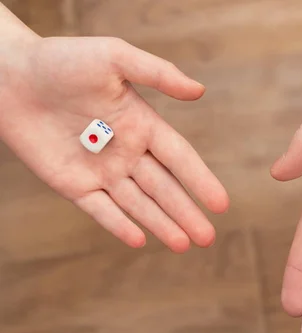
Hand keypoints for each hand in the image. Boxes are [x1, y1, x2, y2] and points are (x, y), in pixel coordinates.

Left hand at [0, 36, 228, 251]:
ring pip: (138, 205)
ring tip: (183, 246)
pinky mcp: (74, 185)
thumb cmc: (63, 60)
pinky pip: (100, 210)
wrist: (8, 75)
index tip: (222, 204)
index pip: (180, 159)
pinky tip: (139, 240)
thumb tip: (199, 92)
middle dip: (187, 213)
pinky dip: (119, 225)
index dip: (201, 181)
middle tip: (208, 238)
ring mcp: (101, 171)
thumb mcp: (114, 58)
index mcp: (143, 125)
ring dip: (161, 225)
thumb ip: (158, 74)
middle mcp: (128, 152)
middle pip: (164, 189)